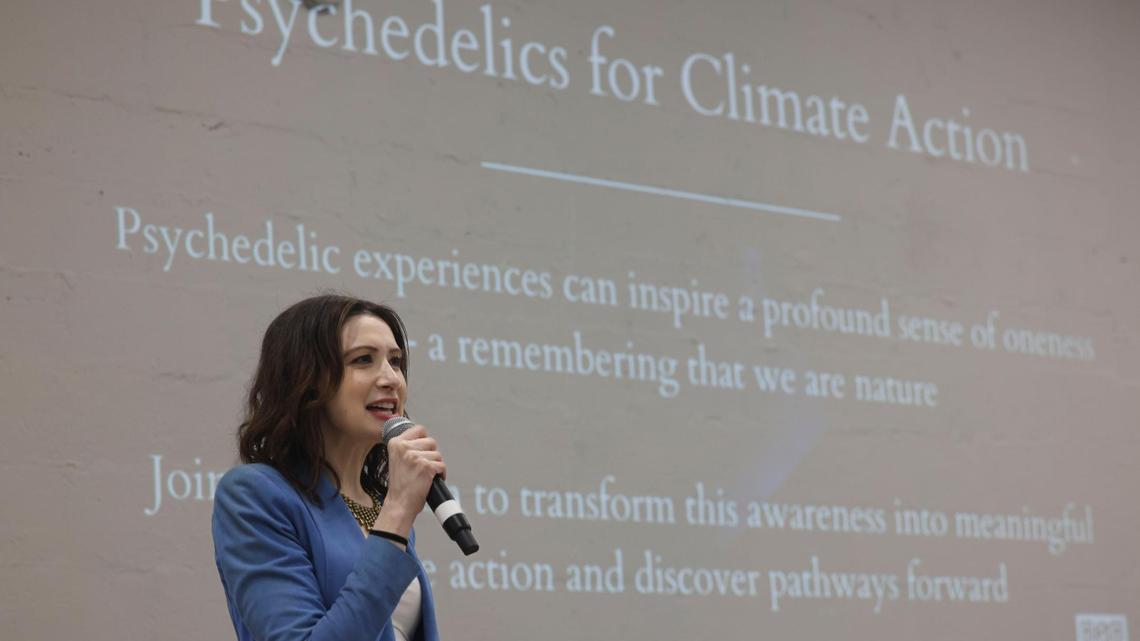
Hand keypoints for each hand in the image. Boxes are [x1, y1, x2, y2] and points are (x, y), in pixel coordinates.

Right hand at [374, 424, 445, 538]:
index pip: (419, 429)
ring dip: (435, 465)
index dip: (424, 440)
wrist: (399, 504)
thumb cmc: (400, 485)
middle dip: (431, 455)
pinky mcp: (426, 466)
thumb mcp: (398, 459)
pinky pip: (442, 466)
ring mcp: (415, 456)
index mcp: (395, 443)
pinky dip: (441, 474)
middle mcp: (404, 447)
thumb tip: (425, 438)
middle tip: (422, 468)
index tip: (422, 451)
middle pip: (431, 441)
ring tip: (424, 476)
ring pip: (438, 454)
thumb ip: (408, 447)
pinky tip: (431, 481)